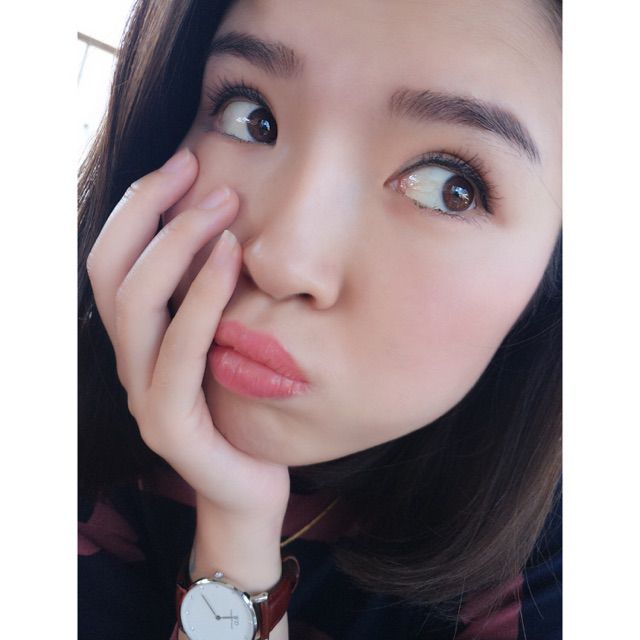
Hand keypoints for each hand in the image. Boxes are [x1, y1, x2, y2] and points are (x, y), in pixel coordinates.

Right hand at [87, 148, 290, 526]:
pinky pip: (177, 353)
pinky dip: (200, 298)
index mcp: (138, 339)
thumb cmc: (245, 407)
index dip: (141, 204)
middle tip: (205, 173)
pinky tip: (231, 259)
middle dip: (153, 211)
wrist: (252, 486)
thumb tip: (231, 224)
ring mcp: (141, 396)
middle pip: (112, 271)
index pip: (113, 258)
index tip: (185, 161)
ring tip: (224, 205)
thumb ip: (215, 295)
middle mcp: (128, 362)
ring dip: (177, 244)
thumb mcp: (227, 339)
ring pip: (135, 305)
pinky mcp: (168, 426)